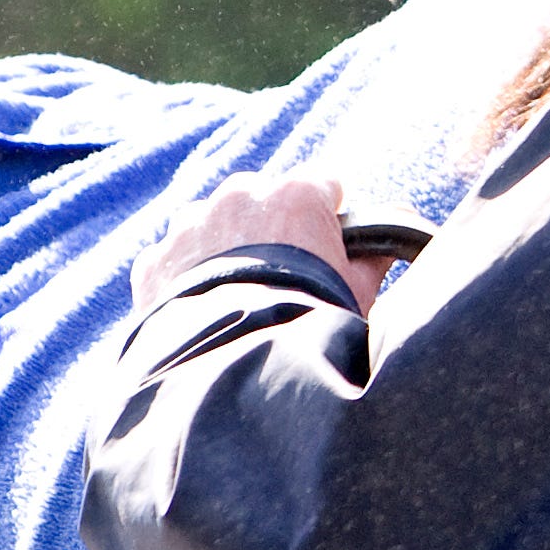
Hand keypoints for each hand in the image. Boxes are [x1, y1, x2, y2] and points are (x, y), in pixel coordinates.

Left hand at [132, 173, 391, 317]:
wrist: (232, 364)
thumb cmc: (307, 321)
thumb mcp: (361, 288)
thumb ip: (377, 255)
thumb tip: (395, 238)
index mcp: (298, 192)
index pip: (324, 184)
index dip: (329, 216)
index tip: (329, 247)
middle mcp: (240, 194)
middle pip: (263, 197)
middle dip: (272, 226)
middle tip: (281, 275)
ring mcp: (190, 224)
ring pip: (212, 223)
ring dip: (223, 246)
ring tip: (236, 295)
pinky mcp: (154, 260)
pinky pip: (172, 257)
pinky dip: (183, 275)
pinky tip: (200, 309)